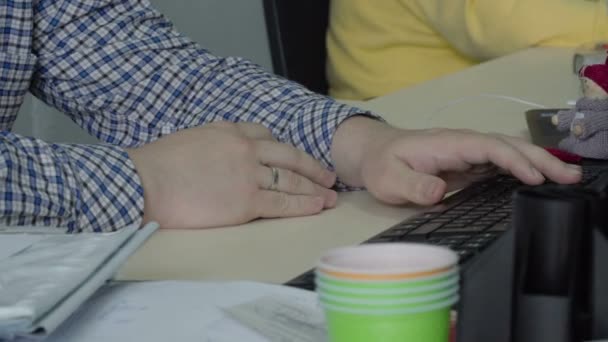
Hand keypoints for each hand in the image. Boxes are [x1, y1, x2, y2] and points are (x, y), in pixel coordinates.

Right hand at [127, 122, 336, 228]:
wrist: (143, 183)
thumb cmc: (156, 165)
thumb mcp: (190, 139)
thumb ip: (215, 144)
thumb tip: (222, 157)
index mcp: (229, 131)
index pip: (267, 136)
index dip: (285, 150)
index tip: (296, 159)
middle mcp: (245, 148)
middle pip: (289, 157)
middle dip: (312, 167)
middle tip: (328, 175)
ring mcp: (248, 174)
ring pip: (291, 180)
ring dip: (315, 188)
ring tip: (330, 195)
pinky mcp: (246, 201)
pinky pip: (283, 202)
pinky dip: (304, 205)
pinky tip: (317, 207)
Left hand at [331, 117, 581, 204]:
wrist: (373, 152)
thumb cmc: (381, 164)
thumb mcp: (389, 178)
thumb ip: (413, 184)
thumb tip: (439, 193)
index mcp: (448, 144)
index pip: (488, 147)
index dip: (513, 161)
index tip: (535, 179)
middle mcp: (463, 144)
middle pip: (507, 145)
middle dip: (540, 159)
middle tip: (572, 177)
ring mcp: (467, 152)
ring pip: (509, 152)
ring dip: (539, 163)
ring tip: (569, 178)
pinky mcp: (468, 164)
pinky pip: (500, 163)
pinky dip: (523, 169)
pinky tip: (540, 181)